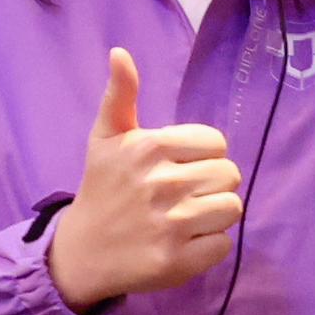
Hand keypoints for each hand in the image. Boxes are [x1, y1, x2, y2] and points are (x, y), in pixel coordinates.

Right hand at [45, 48, 241, 310]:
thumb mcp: (106, 138)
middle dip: (211, 184)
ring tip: (187, 218)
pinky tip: (184, 243)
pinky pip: (224, 244)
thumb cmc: (102, 188)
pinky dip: (209, 246)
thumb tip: (120, 53)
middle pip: (229, 175)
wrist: (82, 252)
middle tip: (183, 195)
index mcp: (149, 148)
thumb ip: (120, 95)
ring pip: (232, 208)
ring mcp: (171, 225)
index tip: (179, 167)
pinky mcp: (178, 261)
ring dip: (214, 214)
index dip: (203, 155)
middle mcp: (162, 184)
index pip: (216, 143)